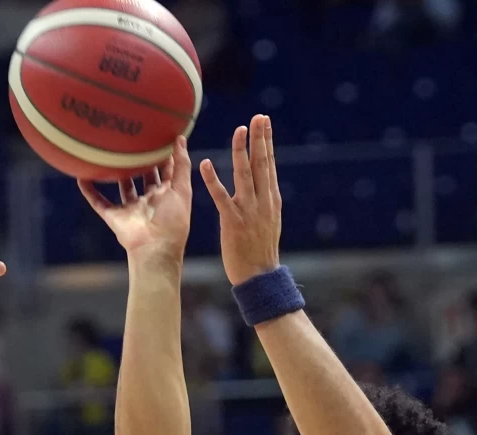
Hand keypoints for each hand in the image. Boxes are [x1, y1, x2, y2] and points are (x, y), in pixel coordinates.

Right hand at [78, 137, 193, 258]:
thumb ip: (181, 165)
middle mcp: (149, 200)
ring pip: (122, 186)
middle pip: (144, 176)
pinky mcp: (114, 216)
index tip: (159, 135)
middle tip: (134, 139)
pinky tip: (81, 177)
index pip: (166, 171)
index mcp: (166, 195)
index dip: (164, 155)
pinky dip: (89, 191)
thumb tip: (181, 139)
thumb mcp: (181, 189)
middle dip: (141, 161)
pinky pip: (99, 202)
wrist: (155, 248)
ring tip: (109, 153)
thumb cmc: (173, 220)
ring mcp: (130, 208)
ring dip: (116, 173)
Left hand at [198, 115, 282, 285]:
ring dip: (241, 151)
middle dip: (260, 138)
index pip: (269, 164)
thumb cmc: (260, 249)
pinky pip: (221, 197)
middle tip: (258, 116)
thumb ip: (264, 200)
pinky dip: (213, 180)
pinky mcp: (233, 221)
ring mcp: (249, 210)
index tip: (264, 122)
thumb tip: (264, 183)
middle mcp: (263, 201)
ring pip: (246, 175)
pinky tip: (205, 164)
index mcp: (271, 199)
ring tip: (239, 131)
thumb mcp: (268, 220)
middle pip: (262, 164)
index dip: (266, 142)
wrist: (259, 275)